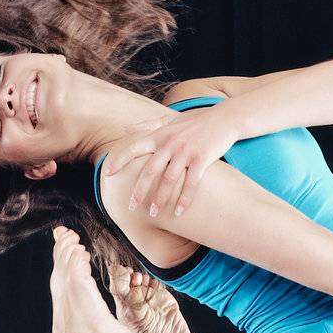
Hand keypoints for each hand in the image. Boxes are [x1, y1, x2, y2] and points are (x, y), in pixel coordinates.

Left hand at [102, 103, 238, 219]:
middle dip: (140, 190)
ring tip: (154, 214)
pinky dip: (185, 199)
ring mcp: (187, 151)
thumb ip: (147, 125)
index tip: (107, 174)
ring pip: (169, 180)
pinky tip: (179, 212)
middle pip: (150, 170)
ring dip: (161, 199)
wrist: (225, 118)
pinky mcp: (202, 159)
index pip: (134, 147)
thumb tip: (124, 128)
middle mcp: (171, 143)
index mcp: (160, 134)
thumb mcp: (170, 120)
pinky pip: (191, 183)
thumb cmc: (195, 122)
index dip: (120, 160)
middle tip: (131, 207)